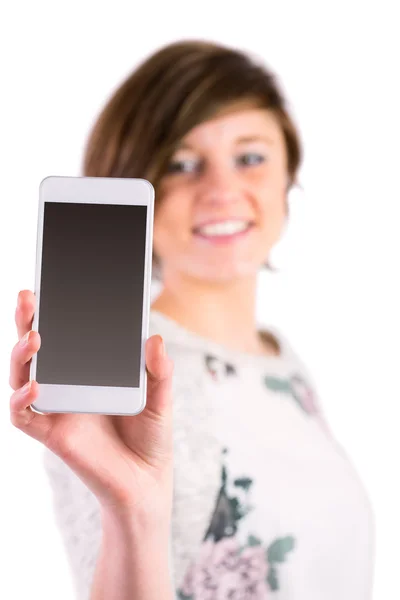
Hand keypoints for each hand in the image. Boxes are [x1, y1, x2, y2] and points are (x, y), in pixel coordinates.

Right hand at [9, 290, 173, 517]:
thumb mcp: (160, 397)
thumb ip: (159, 370)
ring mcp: (57, 408)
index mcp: (90, 370)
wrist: (146, 481)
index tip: (50, 286)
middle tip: (29, 297)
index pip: (66, 335)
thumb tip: (155, 338)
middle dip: (28, 320)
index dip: (54, 311)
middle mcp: (68, 385)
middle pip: (37, 349)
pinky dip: (22, 400)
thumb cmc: (150, 436)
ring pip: (22, 375)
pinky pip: (25, 415)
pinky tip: (35, 386)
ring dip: (21, 354)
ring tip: (35, 336)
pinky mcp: (52, 433)